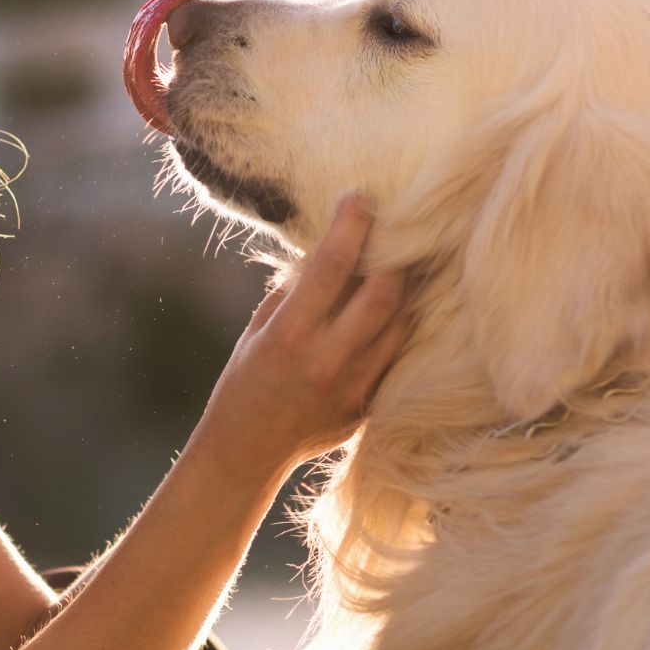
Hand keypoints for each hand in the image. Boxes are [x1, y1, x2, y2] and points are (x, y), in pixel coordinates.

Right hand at [197, 195, 408, 479]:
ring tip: (401, 264)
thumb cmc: (244, 382)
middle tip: (393, 230)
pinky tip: (396, 308)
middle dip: (393, 254)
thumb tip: (327, 251)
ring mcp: (354, 387)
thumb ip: (293, 293)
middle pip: (385, 293)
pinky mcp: (369, 406)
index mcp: (290, 336)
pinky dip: (399, 326)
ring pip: (402, 323)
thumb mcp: (258, 331)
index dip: (351, 225)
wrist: (246, 451)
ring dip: (404, 289)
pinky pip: (397, 355)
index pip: (332, 267)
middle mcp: (327, 360)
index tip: (359, 198)